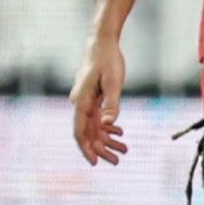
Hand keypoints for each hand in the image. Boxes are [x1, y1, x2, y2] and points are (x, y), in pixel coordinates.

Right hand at [69, 33, 127, 164]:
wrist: (102, 41)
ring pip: (95, 127)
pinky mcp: (93, 97)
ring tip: (124, 150)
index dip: (86, 148)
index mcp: (81, 101)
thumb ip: (112, 104)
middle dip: (101, 148)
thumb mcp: (113, 82)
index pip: (79, 131)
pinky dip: (108, 127)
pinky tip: (120, 134)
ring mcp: (86, 101)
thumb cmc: (108, 60)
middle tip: (117, 162)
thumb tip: (109, 124)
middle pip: (88, 132)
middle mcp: (80, 103)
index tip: (95, 163)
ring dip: (107, 140)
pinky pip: (98, 118)